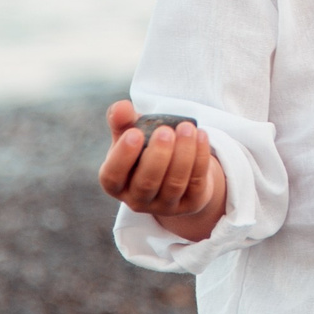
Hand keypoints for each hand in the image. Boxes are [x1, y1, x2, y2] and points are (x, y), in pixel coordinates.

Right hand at [98, 100, 227, 242]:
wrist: (174, 168)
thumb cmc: (144, 149)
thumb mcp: (130, 133)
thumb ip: (122, 120)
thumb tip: (121, 108)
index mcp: (116, 182)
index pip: (112, 176)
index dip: (122, 157)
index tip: (134, 133)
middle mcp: (137, 199)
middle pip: (146, 183)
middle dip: (157, 156)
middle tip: (165, 131)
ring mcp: (165, 205)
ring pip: (174, 183)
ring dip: (183, 154)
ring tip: (187, 128)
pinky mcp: (190, 204)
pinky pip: (196, 182)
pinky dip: (200, 158)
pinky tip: (201, 136)